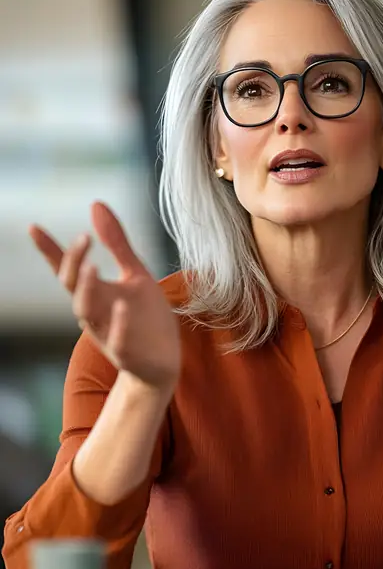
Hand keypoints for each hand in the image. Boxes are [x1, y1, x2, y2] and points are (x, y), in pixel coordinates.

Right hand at [30, 202, 180, 392]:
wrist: (162, 364)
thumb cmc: (146, 319)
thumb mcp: (135, 275)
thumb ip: (117, 244)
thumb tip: (95, 204)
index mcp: (97, 292)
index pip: (66, 269)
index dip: (50, 251)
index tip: (34, 227)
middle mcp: (96, 311)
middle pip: (73, 286)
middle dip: (73, 263)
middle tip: (83, 238)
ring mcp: (108, 332)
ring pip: (86, 312)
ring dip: (87, 289)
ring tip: (92, 266)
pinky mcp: (127, 352)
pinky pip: (117, 339)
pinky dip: (118, 323)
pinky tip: (122, 307)